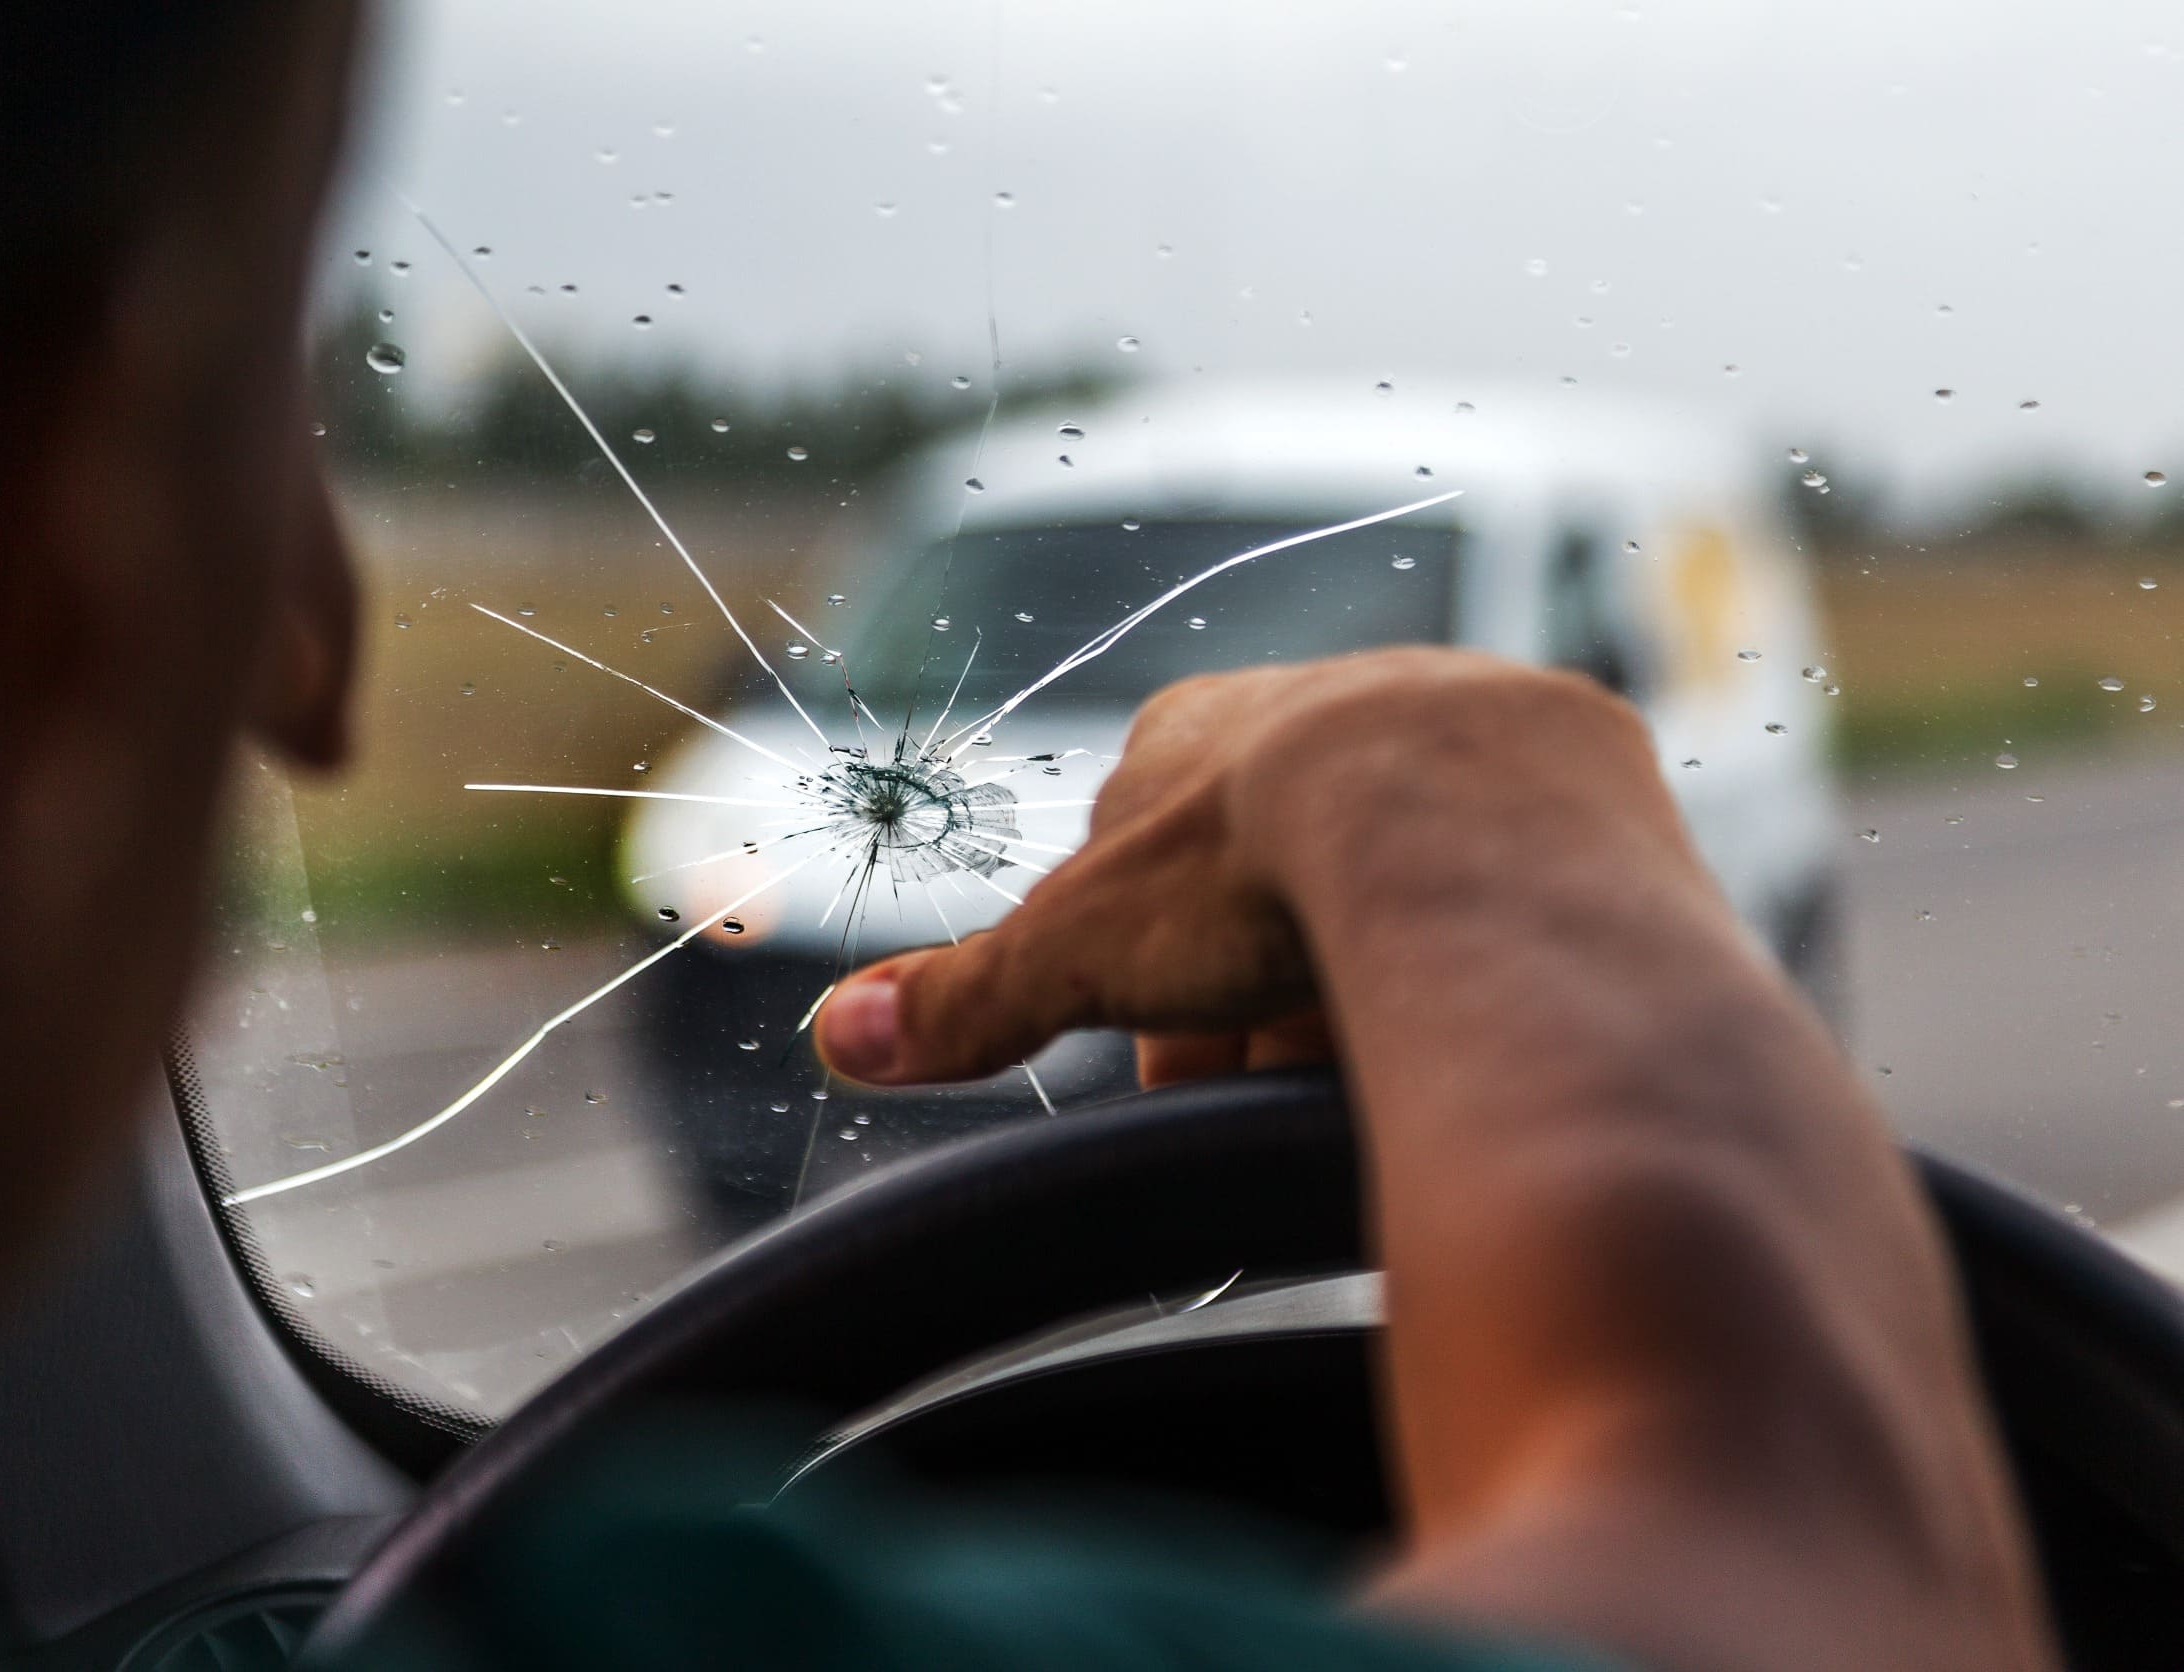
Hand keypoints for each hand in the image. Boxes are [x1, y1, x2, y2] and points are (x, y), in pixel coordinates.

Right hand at [814, 648, 1669, 1087]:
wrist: (1473, 825)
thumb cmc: (1261, 867)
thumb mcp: (1084, 946)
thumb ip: (969, 994)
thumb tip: (840, 1036)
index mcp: (1198, 730)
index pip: (1152, 874)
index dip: (1158, 988)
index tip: (1185, 1074)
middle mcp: (1327, 700)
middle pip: (1277, 877)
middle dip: (1270, 992)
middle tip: (1288, 1082)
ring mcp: (1458, 723)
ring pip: (1398, 874)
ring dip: (1379, 970)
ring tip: (1390, 1056)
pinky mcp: (1575, 768)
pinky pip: (1516, 874)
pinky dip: (1487, 947)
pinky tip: (1485, 1004)